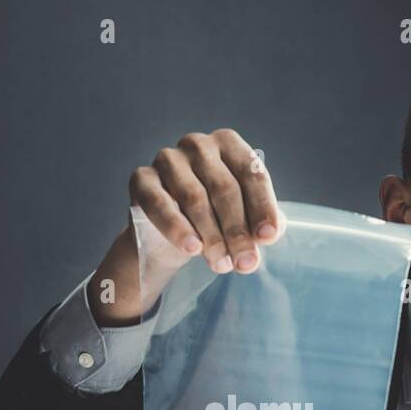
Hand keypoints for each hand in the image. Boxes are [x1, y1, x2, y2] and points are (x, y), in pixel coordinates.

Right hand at [89, 128, 284, 324]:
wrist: (171, 236)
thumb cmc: (215, 220)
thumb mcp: (243, 219)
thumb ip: (260, 223)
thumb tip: (268, 234)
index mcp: (229, 144)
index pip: (251, 172)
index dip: (262, 207)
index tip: (268, 238)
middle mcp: (198, 144)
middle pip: (224, 188)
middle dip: (238, 231)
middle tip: (246, 263)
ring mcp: (168, 158)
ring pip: (194, 198)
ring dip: (211, 236)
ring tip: (222, 264)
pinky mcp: (142, 178)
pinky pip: (159, 203)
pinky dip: (176, 227)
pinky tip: (191, 248)